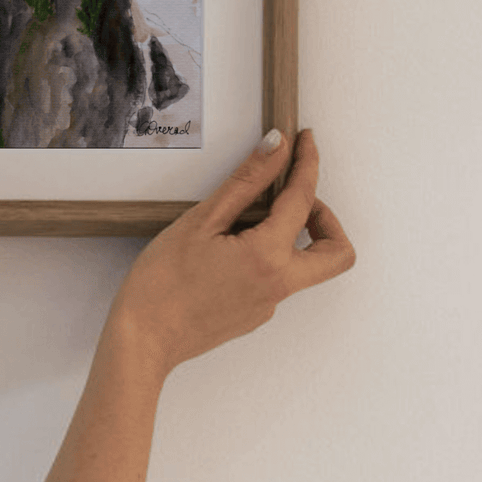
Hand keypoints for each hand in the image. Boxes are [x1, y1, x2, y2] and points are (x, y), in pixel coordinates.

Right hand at [107, 129, 355, 384]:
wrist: (144, 339)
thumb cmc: (162, 282)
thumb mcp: (201, 220)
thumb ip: (246, 181)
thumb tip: (277, 147)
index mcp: (268, 256)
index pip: (303, 199)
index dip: (307, 163)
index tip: (305, 141)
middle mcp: (279, 284)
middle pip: (337, 252)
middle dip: (327, 218)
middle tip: (295, 197)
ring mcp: (269, 304)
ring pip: (306, 265)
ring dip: (293, 236)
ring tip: (248, 219)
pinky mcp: (255, 314)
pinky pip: (277, 278)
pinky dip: (266, 254)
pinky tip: (226, 247)